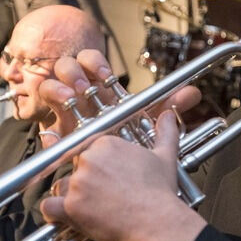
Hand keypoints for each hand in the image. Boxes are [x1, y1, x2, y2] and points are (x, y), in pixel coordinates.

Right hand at [36, 49, 200, 147]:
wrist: (121, 179)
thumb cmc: (130, 144)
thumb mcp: (150, 124)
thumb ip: (169, 108)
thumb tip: (193, 94)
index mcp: (99, 88)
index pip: (90, 61)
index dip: (93, 62)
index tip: (104, 74)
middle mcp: (80, 97)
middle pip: (65, 67)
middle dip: (72, 71)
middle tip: (84, 86)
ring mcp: (64, 115)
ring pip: (48, 87)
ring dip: (57, 90)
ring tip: (70, 100)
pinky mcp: (57, 139)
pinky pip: (46, 130)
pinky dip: (49, 131)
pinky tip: (55, 134)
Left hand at [40, 110, 205, 240]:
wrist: (157, 223)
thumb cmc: (160, 193)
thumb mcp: (165, 157)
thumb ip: (165, 133)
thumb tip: (169, 116)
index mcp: (105, 144)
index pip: (88, 151)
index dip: (97, 167)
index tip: (106, 178)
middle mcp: (88, 160)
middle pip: (75, 168)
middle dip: (86, 181)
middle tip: (103, 196)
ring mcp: (77, 183)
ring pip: (62, 187)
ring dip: (72, 197)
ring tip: (92, 208)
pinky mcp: (71, 207)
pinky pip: (49, 207)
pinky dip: (54, 213)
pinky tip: (65, 217)